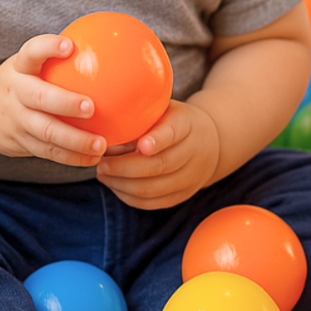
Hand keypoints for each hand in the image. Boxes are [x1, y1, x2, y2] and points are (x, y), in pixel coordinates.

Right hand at [0, 34, 107, 166]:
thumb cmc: (21, 81)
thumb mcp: (28, 65)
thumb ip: (57, 59)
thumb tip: (108, 47)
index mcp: (19, 68)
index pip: (31, 52)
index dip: (47, 47)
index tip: (69, 46)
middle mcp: (15, 93)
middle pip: (39, 97)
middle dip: (64, 103)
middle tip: (91, 107)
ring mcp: (16, 120)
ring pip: (45, 132)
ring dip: (74, 140)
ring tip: (100, 144)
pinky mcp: (20, 143)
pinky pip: (47, 152)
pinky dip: (71, 157)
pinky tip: (92, 158)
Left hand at [94, 100, 219, 208]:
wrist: (209, 142)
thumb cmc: (173, 120)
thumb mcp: (164, 108)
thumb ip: (142, 113)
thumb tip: (105, 124)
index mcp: (186, 124)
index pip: (173, 133)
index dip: (157, 140)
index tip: (140, 145)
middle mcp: (192, 152)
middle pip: (159, 165)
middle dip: (125, 167)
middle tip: (101, 162)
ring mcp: (189, 178)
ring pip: (152, 188)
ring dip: (122, 184)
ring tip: (102, 173)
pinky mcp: (181, 196)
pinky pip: (152, 202)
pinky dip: (128, 196)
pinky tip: (114, 185)